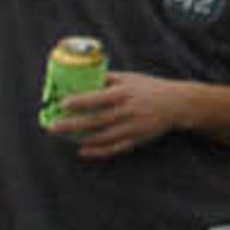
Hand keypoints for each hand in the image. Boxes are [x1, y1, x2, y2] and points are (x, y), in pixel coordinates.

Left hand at [46, 73, 184, 160]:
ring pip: (102, 136)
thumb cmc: (149, 88)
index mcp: (125, 93)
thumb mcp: (130, 78)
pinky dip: (97, 150)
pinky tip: (83, 150)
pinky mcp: (137, 139)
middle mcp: (128, 111)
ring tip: (63, 137)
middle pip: (95, 120)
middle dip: (71, 125)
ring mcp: (133, 127)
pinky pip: (114, 147)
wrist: (178, 104)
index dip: (79, 102)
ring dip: (80, 138)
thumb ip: (107, 79)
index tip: (61, 104)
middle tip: (52, 127)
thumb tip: (80, 78)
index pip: (98, 98)